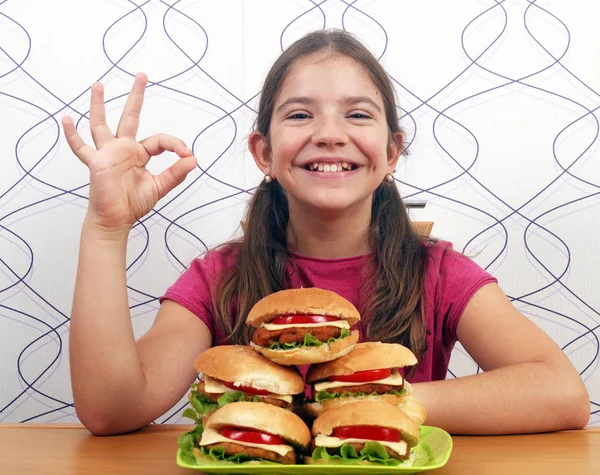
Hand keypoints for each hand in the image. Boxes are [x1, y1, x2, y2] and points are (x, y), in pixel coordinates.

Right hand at [62, 73, 196, 232]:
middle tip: (142, 75)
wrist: (115, 219)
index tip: (187, 153)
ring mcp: (107, 153)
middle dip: (136, 96)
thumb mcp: (159, 187)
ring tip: (97, 85)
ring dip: (98, 105)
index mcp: (140, 154)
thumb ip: (176, 174)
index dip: (175, 144)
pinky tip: (66, 120)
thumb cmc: (133, 203)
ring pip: (101, 124)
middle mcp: (123, 149)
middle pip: (130, 116)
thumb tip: (193, 159)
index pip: (159, 141)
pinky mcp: (96, 162)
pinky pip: (81, 147)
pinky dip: (72, 135)